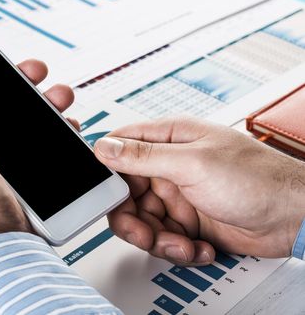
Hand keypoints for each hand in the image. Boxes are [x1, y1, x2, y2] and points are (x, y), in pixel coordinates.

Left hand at [0, 60, 74, 264]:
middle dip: (28, 91)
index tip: (12, 67)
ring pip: (27, 128)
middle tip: (45, 84)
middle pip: (2, 111)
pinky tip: (66, 133)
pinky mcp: (22, 183)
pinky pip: (42, 153)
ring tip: (62, 104)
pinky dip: (56, 139)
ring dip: (48, 111)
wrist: (4, 251)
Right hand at [94, 117, 304, 264]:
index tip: (106, 195)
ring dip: (158, 240)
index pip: (120, 149)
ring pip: (143, 221)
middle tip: (143, 234)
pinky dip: (178, 250)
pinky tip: (199, 247)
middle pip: (126, 193)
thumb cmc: (258, 179)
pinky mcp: (189, 222)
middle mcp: (170, 167)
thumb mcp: (192, 164)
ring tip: (182, 245)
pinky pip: (164, 239)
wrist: (296, 218)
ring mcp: (179, 196)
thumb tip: (104, 147)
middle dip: (131, 219)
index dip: (108, 173)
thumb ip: (143, 156)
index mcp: (169, 140)